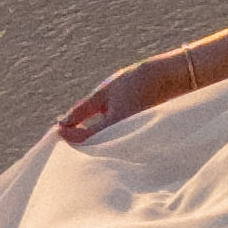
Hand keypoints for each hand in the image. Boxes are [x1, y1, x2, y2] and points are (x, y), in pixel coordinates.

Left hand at [55, 59, 180, 146]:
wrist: (169, 79)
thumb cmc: (136, 82)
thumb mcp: (104, 93)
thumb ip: (82, 109)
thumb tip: (62, 123)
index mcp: (116, 124)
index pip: (83, 139)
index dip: (67, 133)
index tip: (58, 124)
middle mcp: (125, 137)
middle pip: (91, 149)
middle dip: (75, 140)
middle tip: (66, 128)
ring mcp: (131, 139)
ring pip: (101, 147)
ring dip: (87, 141)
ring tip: (78, 128)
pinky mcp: (134, 139)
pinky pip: (112, 144)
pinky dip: (100, 139)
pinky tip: (95, 128)